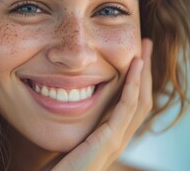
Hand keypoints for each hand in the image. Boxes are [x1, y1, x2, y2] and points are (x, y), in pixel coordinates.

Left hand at [52, 39, 152, 170]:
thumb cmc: (58, 167)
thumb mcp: (71, 139)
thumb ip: (77, 125)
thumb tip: (68, 102)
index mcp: (110, 137)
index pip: (130, 104)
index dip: (135, 80)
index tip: (133, 57)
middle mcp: (118, 138)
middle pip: (141, 99)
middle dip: (144, 71)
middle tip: (145, 45)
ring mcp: (116, 141)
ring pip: (139, 100)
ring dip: (143, 72)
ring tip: (144, 48)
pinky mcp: (109, 141)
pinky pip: (126, 107)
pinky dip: (133, 85)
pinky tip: (134, 65)